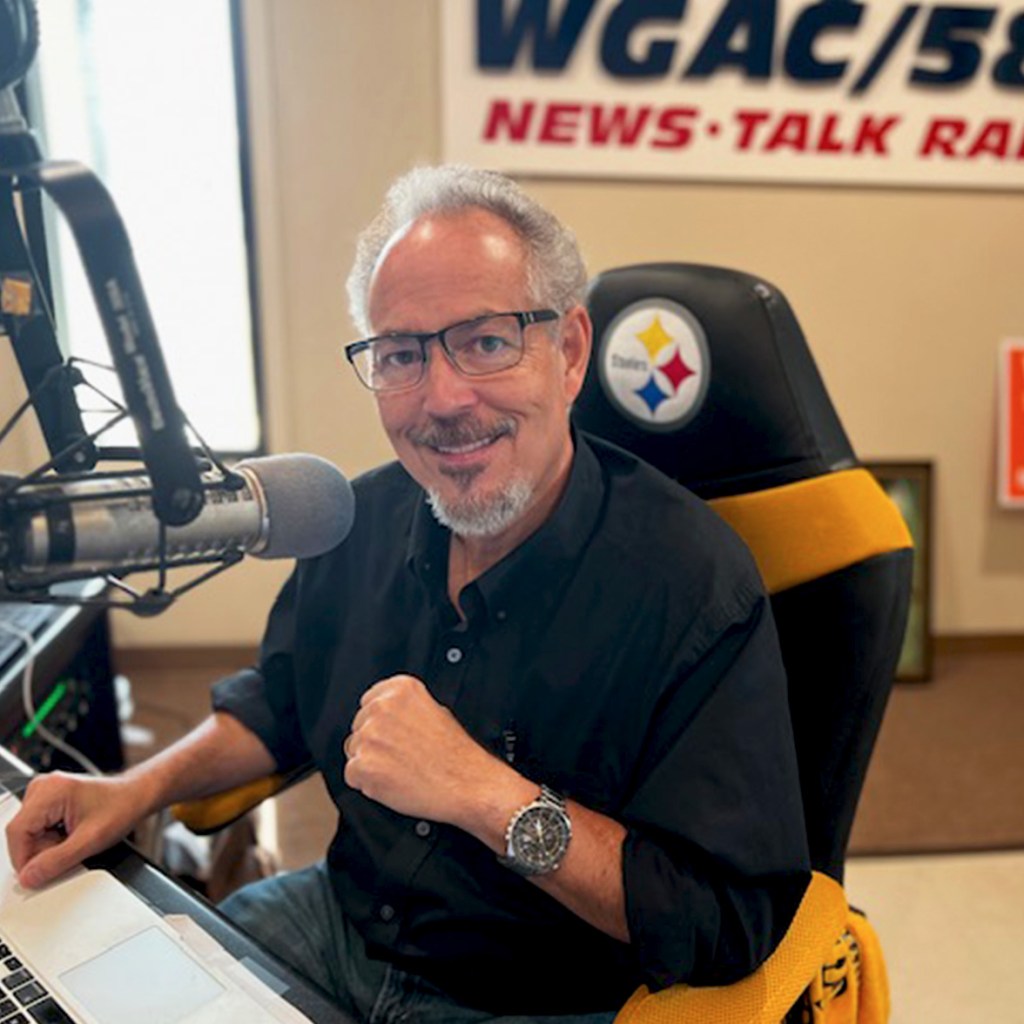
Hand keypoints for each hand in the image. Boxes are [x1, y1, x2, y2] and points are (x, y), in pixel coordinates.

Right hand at [5, 771, 152, 887]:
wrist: (136, 795)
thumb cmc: (122, 807)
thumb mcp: (90, 841)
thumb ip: (57, 861)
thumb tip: (29, 877)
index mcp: (50, 790)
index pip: (17, 832)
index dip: (24, 858)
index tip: (38, 874)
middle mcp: (43, 787)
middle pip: (21, 834)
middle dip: (40, 851)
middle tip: (69, 851)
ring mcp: (45, 792)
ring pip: (29, 834)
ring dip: (47, 846)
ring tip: (73, 840)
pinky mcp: (49, 800)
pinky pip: (37, 829)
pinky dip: (51, 839)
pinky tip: (70, 835)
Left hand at [343, 674, 514, 828]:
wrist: (468, 784)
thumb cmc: (457, 755)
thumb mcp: (437, 711)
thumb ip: (407, 708)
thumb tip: (390, 716)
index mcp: (400, 689)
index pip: (369, 701)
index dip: (379, 722)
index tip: (391, 733)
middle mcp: (382, 708)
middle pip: (359, 726)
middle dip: (374, 742)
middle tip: (400, 755)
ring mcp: (370, 736)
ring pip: (354, 750)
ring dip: (370, 762)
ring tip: (400, 769)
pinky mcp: (363, 765)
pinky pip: (352, 775)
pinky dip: (367, 783)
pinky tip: (393, 782)